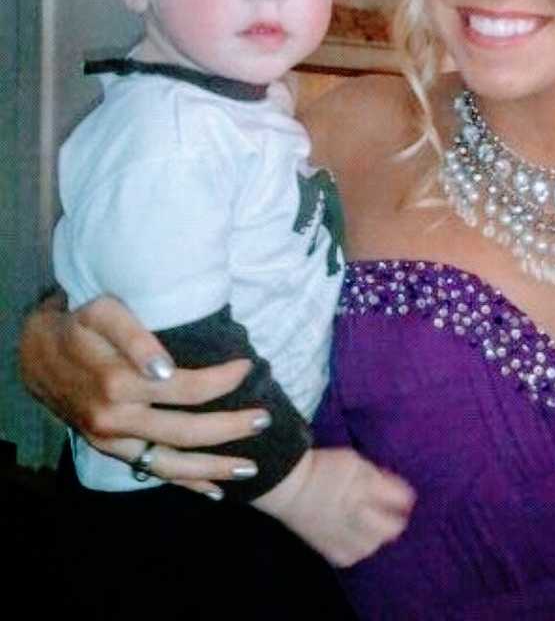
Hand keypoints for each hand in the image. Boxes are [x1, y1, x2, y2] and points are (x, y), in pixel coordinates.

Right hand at [19, 292, 267, 493]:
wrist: (38, 354)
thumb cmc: (79, 323)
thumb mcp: (103, 313)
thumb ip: (135, 337)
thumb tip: (166, 370)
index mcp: (119, 384)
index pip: (184, 389)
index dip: (220, 381)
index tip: (247, 367)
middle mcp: (117, 420)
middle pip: (184, 432)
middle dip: (229, 429)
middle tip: (265, 419)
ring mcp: (113, 441)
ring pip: (170, 463)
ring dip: (213, 467)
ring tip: (251, 468)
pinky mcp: (111, 451)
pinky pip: (152, 472)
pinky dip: (184, 483)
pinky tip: (214, 492)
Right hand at [256, 447, 415, 566]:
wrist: (289, 486)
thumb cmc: (323, 467)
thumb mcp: (354, 461)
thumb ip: (376, 475)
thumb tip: (395, 488)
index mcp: (363, 488)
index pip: (396, 497)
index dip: (405, 497)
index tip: (406, 497)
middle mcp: (356, 514)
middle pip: (389, 528)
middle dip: (396, 521)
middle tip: (395, 515)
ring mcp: (342, 535)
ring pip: (372, 546)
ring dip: (378, 537)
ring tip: (375, 527)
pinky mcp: (329, 549)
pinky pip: (352, 556)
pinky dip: (358, 549)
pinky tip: (357, 540)